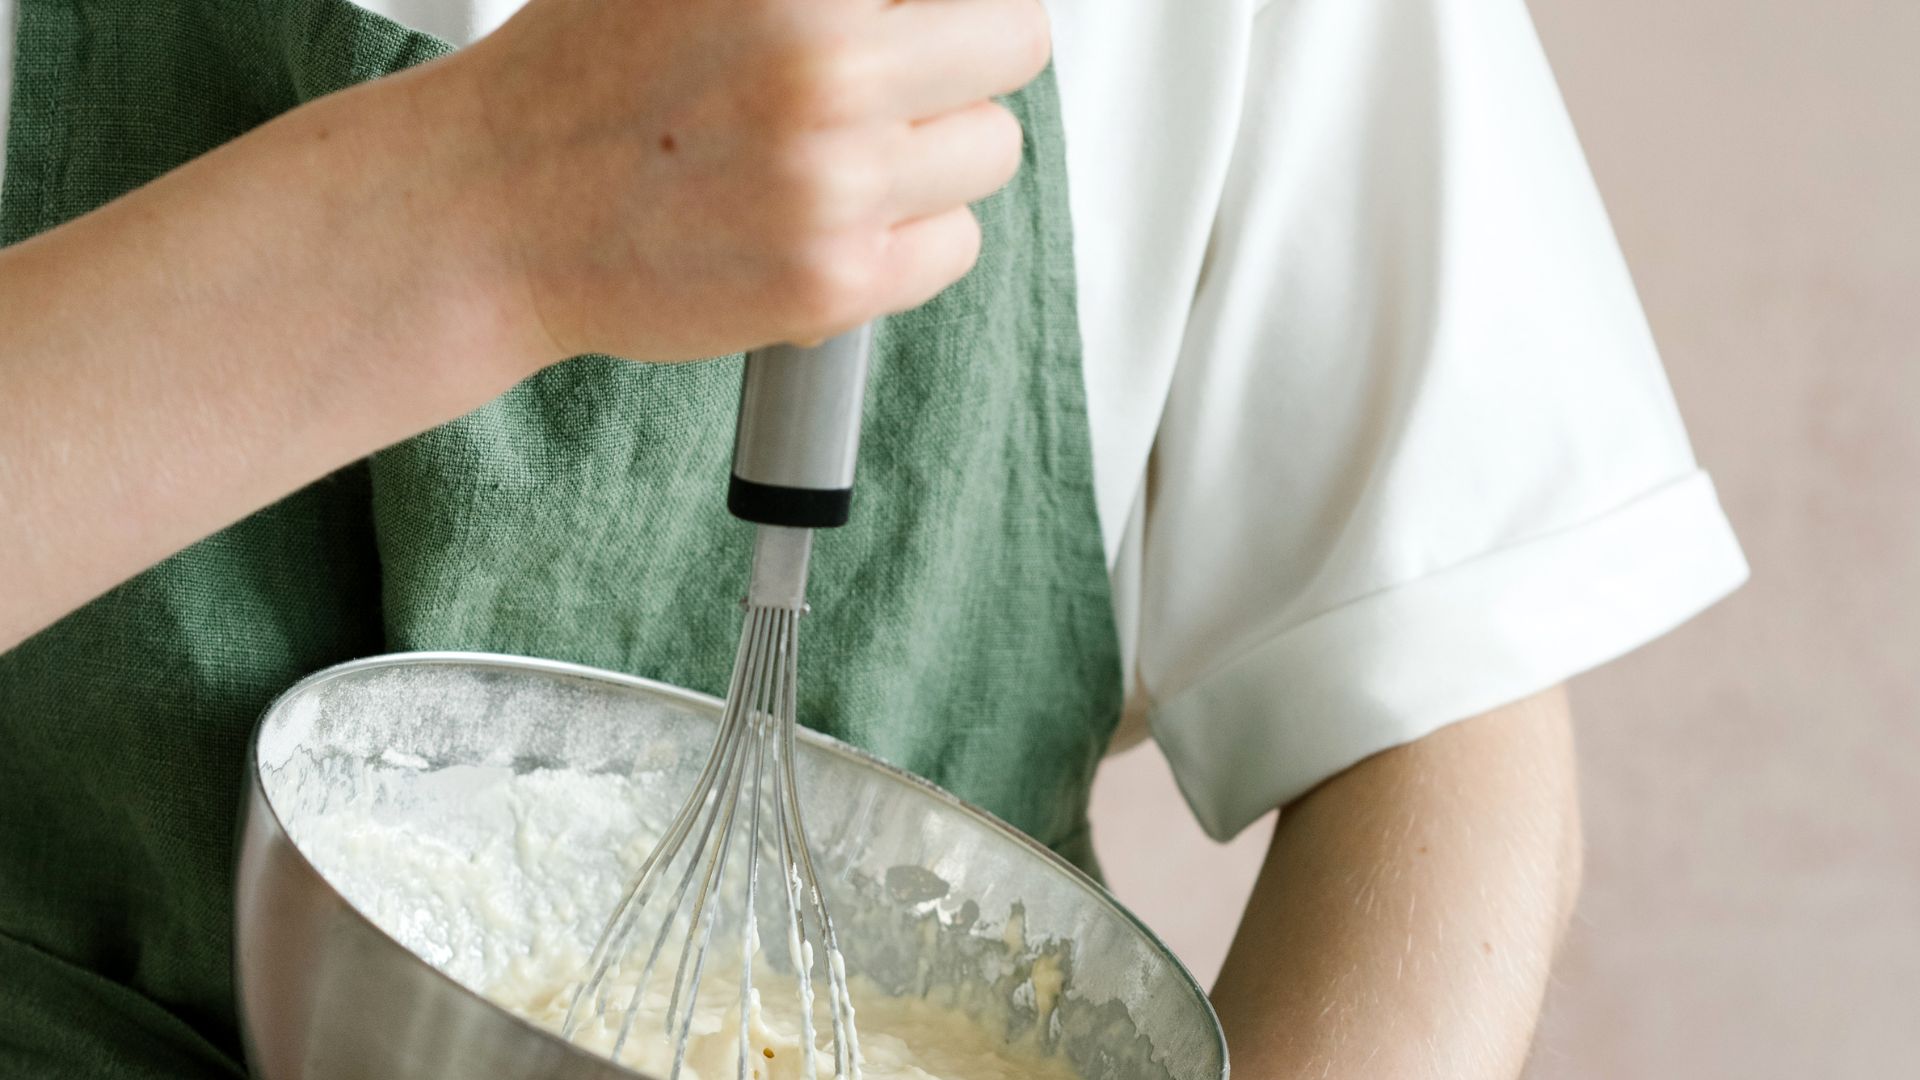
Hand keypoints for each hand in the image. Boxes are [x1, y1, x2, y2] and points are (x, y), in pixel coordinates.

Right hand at [418, 0, 1050, 370]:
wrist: (498, 207)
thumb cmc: (586, 78)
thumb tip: (908, 4)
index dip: (937, 0)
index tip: (915, 22)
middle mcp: (823, 63)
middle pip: (1015, 36)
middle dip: (965, 55)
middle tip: (901, 73)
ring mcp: (837, 180)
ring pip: (994, 148)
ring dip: (936, 152)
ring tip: (844, 155)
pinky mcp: (839, 281)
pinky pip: (958, 244)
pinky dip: (911, 239)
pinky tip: (833, 221)